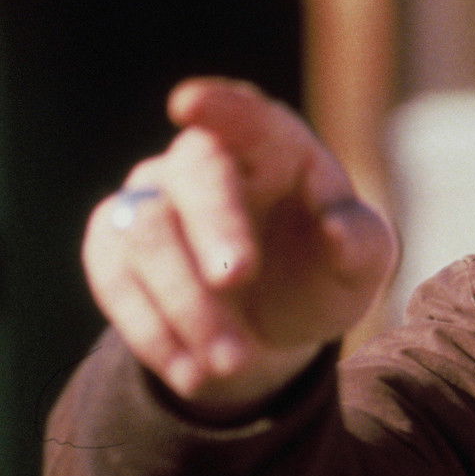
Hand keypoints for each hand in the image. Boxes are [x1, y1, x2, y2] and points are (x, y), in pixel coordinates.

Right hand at [82, 78, 396, 415]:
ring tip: (233, 362)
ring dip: (190, 306)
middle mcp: (204, 161)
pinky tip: (194, 372)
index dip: (221, 108)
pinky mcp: (111, 246)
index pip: (249, 118)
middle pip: (196, 179)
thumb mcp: (362, 263)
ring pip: (147, 236)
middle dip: (216, 230)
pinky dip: (156, 332)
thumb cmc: (324, 269)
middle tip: (239, 279)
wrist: (273, 324)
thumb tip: (337, 230)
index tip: (189, 103)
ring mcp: (150, 198)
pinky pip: (116, 282)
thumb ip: (361, 242)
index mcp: (274, 147)